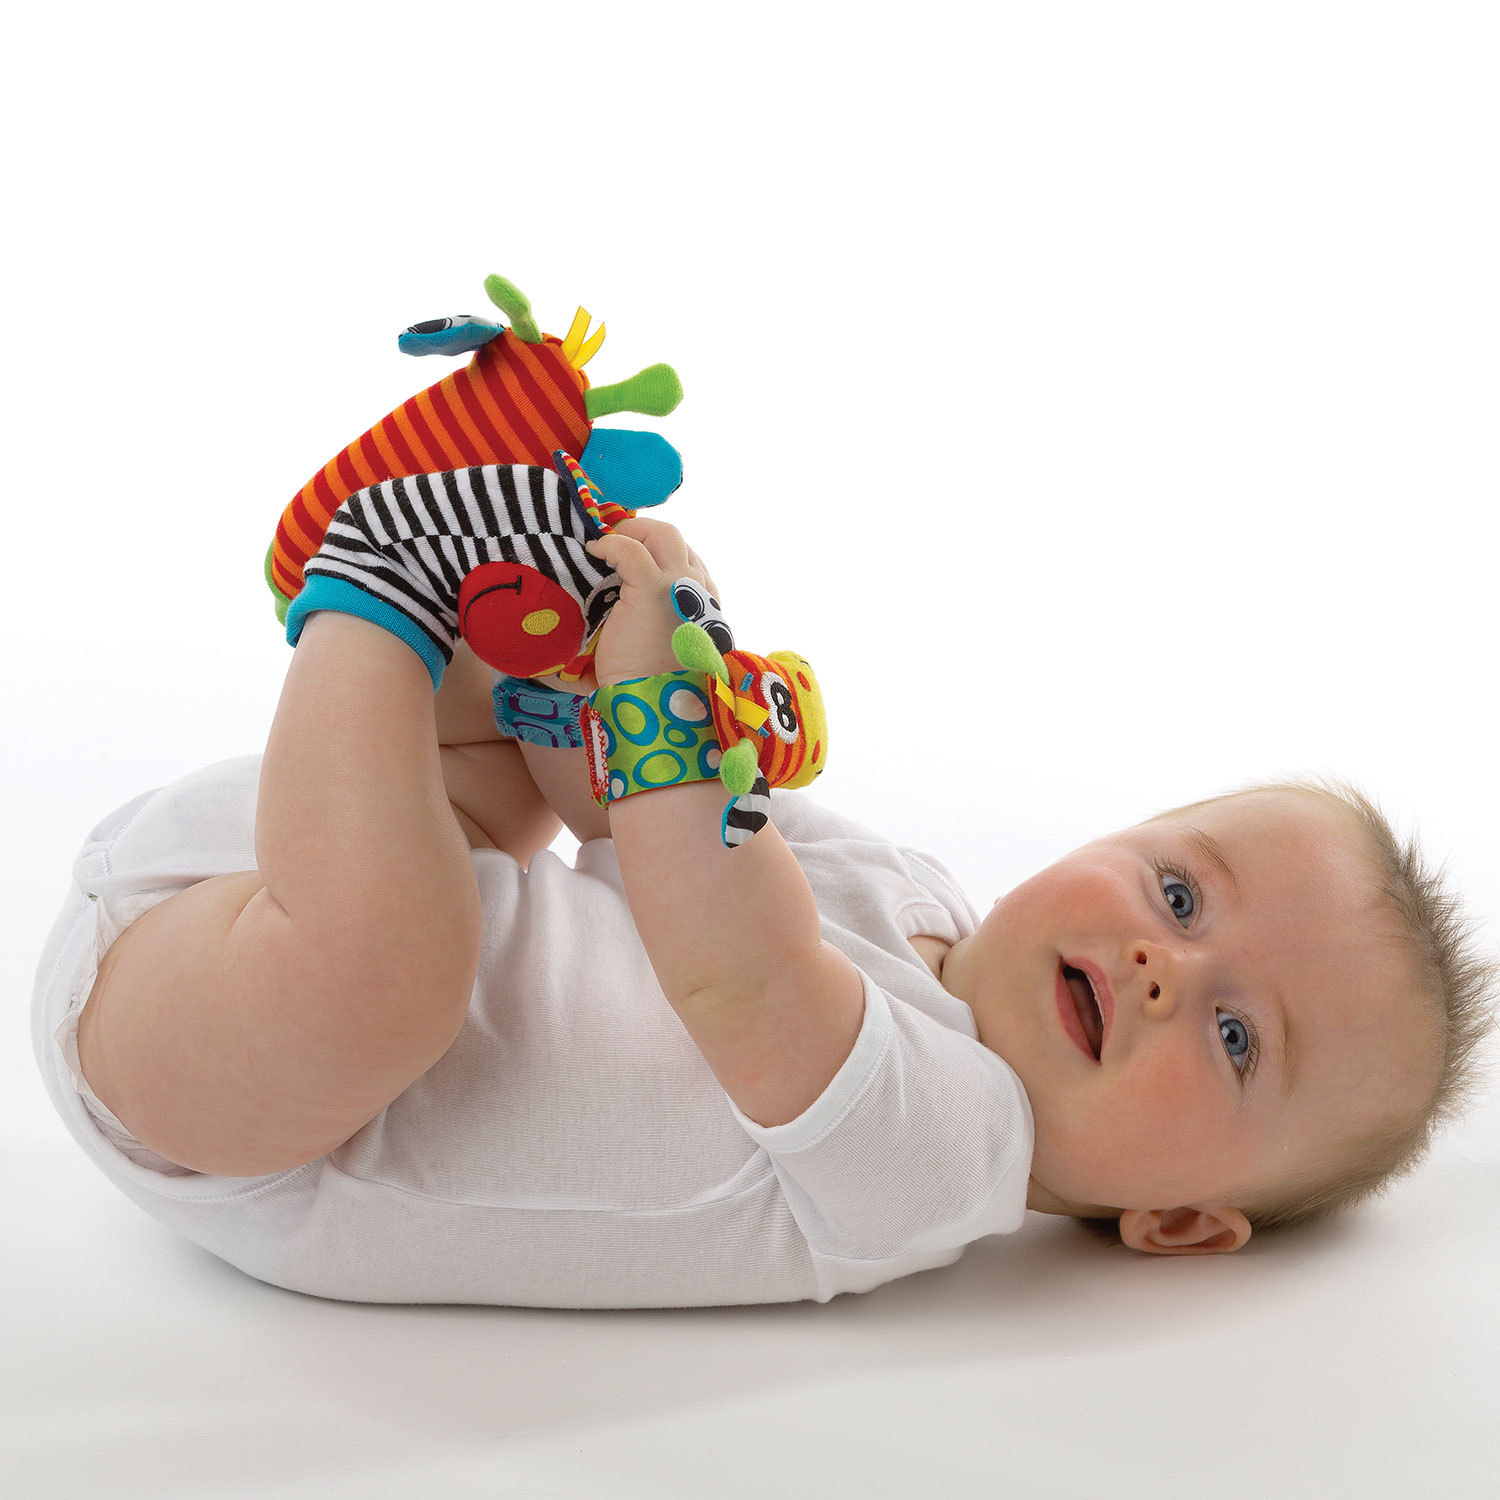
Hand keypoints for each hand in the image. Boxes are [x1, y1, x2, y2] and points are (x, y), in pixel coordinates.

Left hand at [584, 519, 719, 687]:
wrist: (654, 703)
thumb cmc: (653, 683)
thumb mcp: (661, 647)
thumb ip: (653, 625)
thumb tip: (601, 630)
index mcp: (704, 603)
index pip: (685, 560)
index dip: (656, 553)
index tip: (629, 558)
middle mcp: (697, 589)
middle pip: (676, 540)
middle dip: (645, 534)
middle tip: (616, 543)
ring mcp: (678, 585)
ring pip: (662, 534)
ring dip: (632, 532)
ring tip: (606, 544)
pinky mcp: (653, 588)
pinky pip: (631, 549)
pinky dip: (611, 544)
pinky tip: (594, 551)